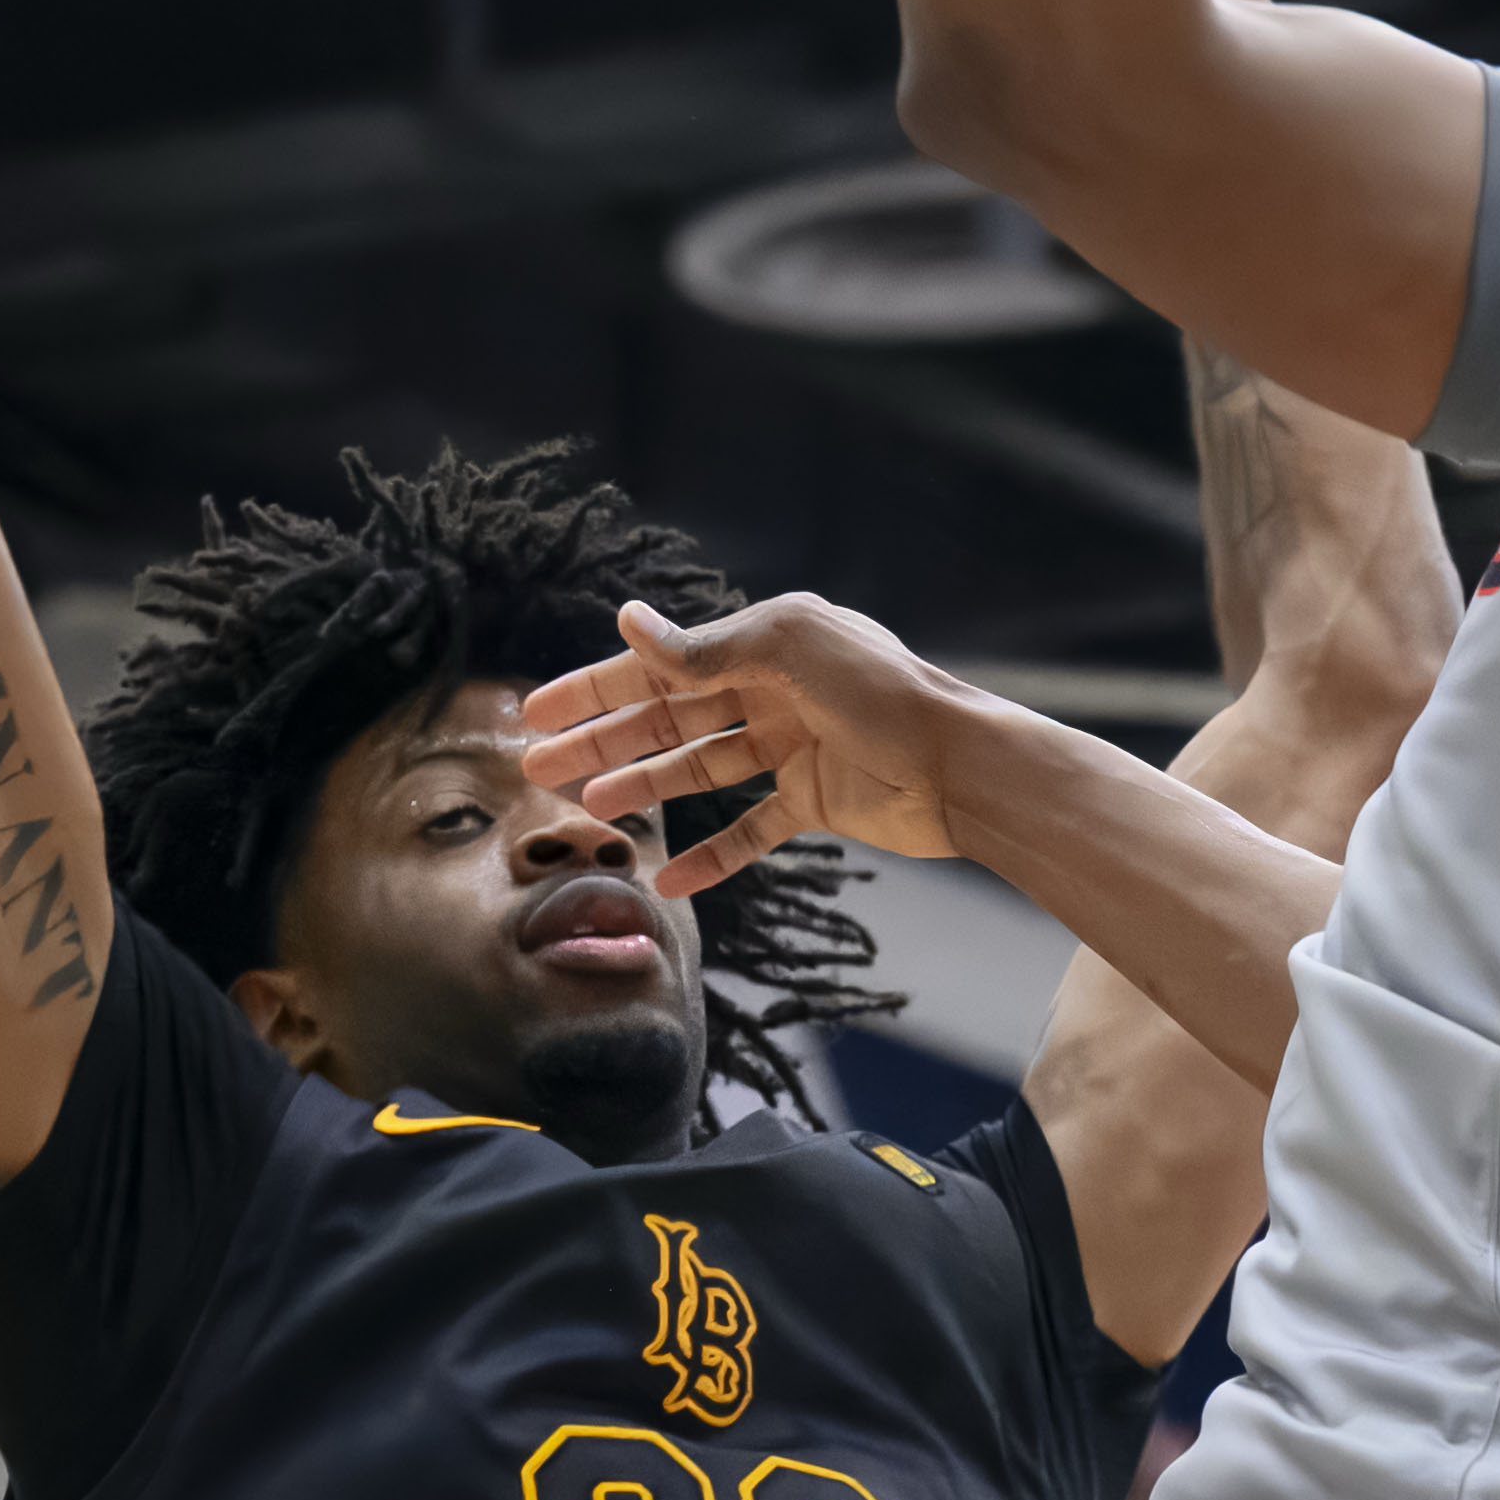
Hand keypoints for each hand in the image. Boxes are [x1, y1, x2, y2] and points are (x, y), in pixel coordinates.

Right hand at [519, 592, 991, 891]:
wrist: (962, 766)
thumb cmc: (884, 692)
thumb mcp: (789, 650)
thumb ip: (706, 648)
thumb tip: (628, 620)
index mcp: (766, 643)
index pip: (663, 666)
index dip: (598, 687)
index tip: (538, 710)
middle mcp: (775, 691)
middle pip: (671, 719)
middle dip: (605, 741)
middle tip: (540, 769)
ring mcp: (794, 748)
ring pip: (701, 772)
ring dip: (645, 789)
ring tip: (593, 813)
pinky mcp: (817, 802)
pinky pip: (751, 832)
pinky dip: (711, 856)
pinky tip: (669, 879)